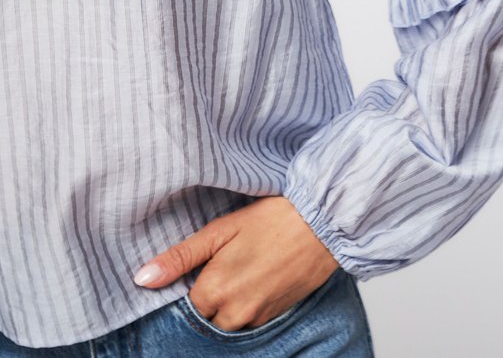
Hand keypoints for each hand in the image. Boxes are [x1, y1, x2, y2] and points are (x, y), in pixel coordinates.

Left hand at [132, 195, 339, 331]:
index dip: (189, 282)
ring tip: (242, 265)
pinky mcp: (274, 316)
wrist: (322, 224)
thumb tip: (142, 279)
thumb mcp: (221, 230)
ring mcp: (256, 318)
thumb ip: (180, 257)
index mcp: (214, 290)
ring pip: (226, 320)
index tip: (203, 263)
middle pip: (205, 315)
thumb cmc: (272, 219)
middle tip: (223, 261)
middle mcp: (233, 313)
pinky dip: (246, 302)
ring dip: (227, 301)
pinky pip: (248, 319)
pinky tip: (257, 274)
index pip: (184, 303)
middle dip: (208, 294)